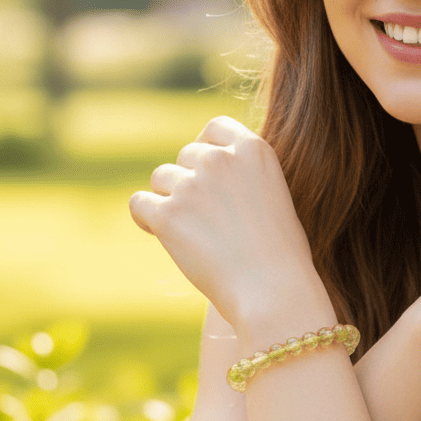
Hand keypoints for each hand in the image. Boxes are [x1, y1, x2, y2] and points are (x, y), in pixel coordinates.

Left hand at [128, 116, 321, 325]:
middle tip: (204, 218)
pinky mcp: (168, 213)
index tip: (206, 173)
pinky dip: (146, 218)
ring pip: (161, 178)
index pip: (215, 129)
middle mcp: (220, 159)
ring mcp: (192, 185)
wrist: (274, 291)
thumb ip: (244, 174)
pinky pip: (139, 203)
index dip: (206, 149)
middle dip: (189, 181)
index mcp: (253, 149)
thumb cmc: (281, 253)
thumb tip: (206, 172)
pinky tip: (162, 235)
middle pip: (186, 156)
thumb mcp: (274, 195)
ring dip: (169, 200)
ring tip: (191, 232)